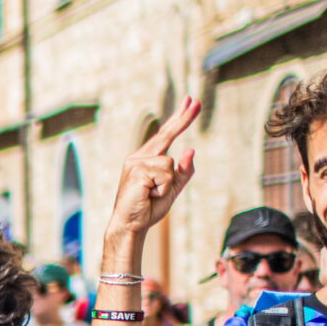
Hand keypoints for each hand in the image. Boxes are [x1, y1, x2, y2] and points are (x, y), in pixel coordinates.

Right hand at [102, 95, 197, 261]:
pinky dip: (162, 189)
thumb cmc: (148, 207)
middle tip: (196, 100)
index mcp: (147, 158)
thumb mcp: (173, 188)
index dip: (179, 118)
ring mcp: (136, 163)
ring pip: (170, 164)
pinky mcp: (137, 171)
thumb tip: (190, 150)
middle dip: (183, 118)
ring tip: (152, 194)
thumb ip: (183, 171)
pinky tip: (148, 195)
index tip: (191, 101)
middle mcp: (139, 157)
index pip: (166, 135)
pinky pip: (165, 175)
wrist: (130, 225)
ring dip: (168, 184)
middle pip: (166, 134)